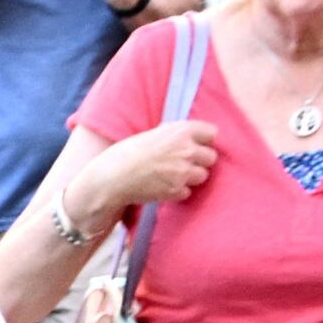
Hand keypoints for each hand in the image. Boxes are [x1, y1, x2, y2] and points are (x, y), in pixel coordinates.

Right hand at [72, 120, 221, 229]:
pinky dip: (178, 191)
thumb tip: (184, 135)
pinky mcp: (177, 190)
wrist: (110, 179)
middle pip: (211, 157)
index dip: (203, 140)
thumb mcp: (150, 135)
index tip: (193, 144)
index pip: (212, 133)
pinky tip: (163, 187)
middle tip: (182, 163)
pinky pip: (187, 191)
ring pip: (202, 175)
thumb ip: (171, 134)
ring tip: (172, 176)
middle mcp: (187, 150)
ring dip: (190, 177)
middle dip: (199, 161)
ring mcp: (183, 172)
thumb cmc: (124, 154)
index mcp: (181, 131)